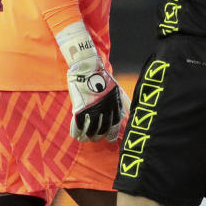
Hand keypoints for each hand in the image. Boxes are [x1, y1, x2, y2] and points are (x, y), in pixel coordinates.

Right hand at [56, 22, 124, 140]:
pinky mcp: (79, 109)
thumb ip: (124, 103)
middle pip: (102, 131)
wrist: (88, 68)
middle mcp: (104, 110)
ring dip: (87, 137)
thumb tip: (129, 114)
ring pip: (90, 132)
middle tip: (94, 137)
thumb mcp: (117, 91)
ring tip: (85, 138)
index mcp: (114, 107)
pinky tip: (76, 135)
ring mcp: (91, 110)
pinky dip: (77, 133)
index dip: (111, 135)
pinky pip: (78, 127)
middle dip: (98, 137)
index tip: (108, 138)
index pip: (115, 127)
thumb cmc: (103, 79)